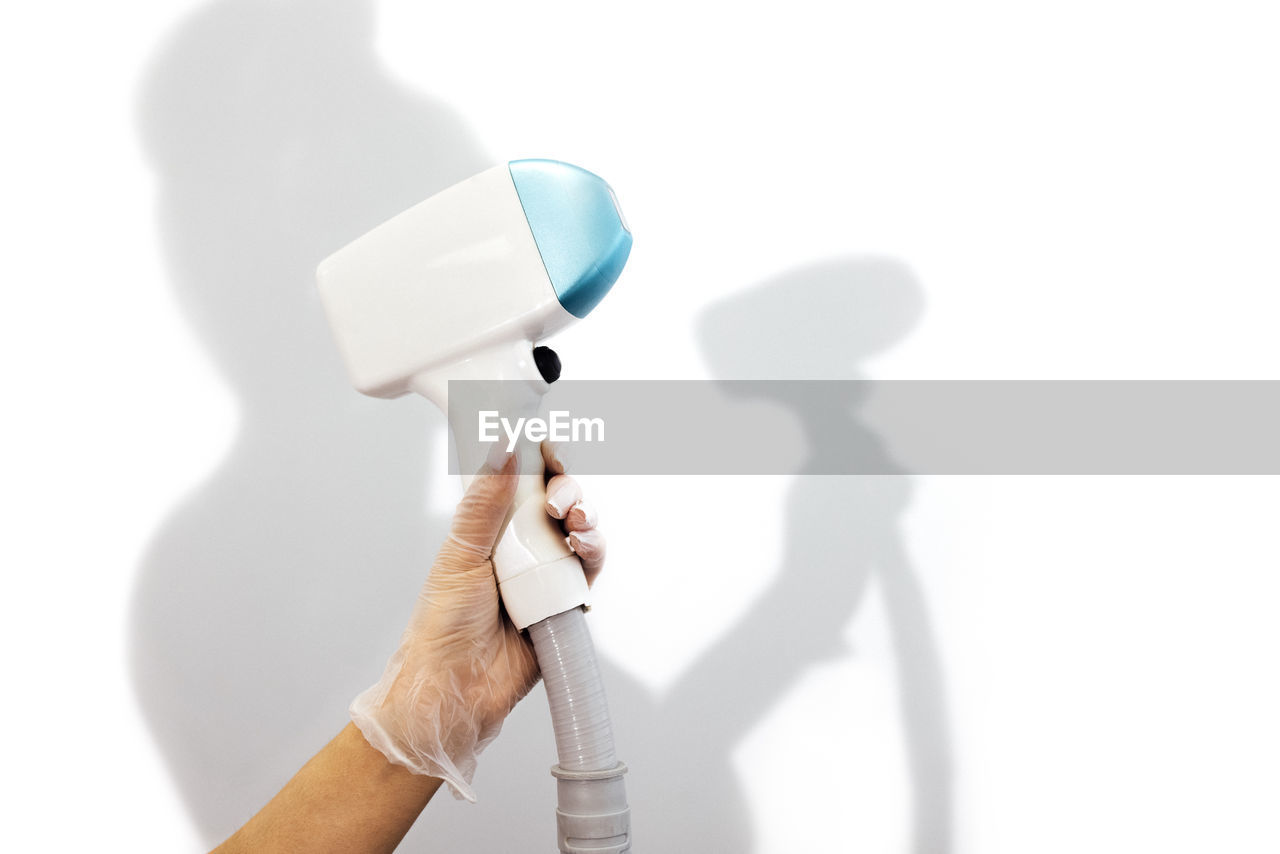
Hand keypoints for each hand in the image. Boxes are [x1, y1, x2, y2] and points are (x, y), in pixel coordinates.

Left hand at [349, 454, 605, 801]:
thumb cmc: (442, 627)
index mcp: (490, 527)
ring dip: (585, 516)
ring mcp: (546, 571)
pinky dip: (594, 551)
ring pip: (580, 529)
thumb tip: (503, 450)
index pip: (523, 480)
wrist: (456, 688)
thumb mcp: (460, 555)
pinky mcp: (566, 600)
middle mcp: (521, 545)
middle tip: (557, 497)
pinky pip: (590, 569)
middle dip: (566, 488)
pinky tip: (584, 546)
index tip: (547, 443)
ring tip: (575, 522)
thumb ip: (484, 503)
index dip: (540, 458)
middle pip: (558, 499)